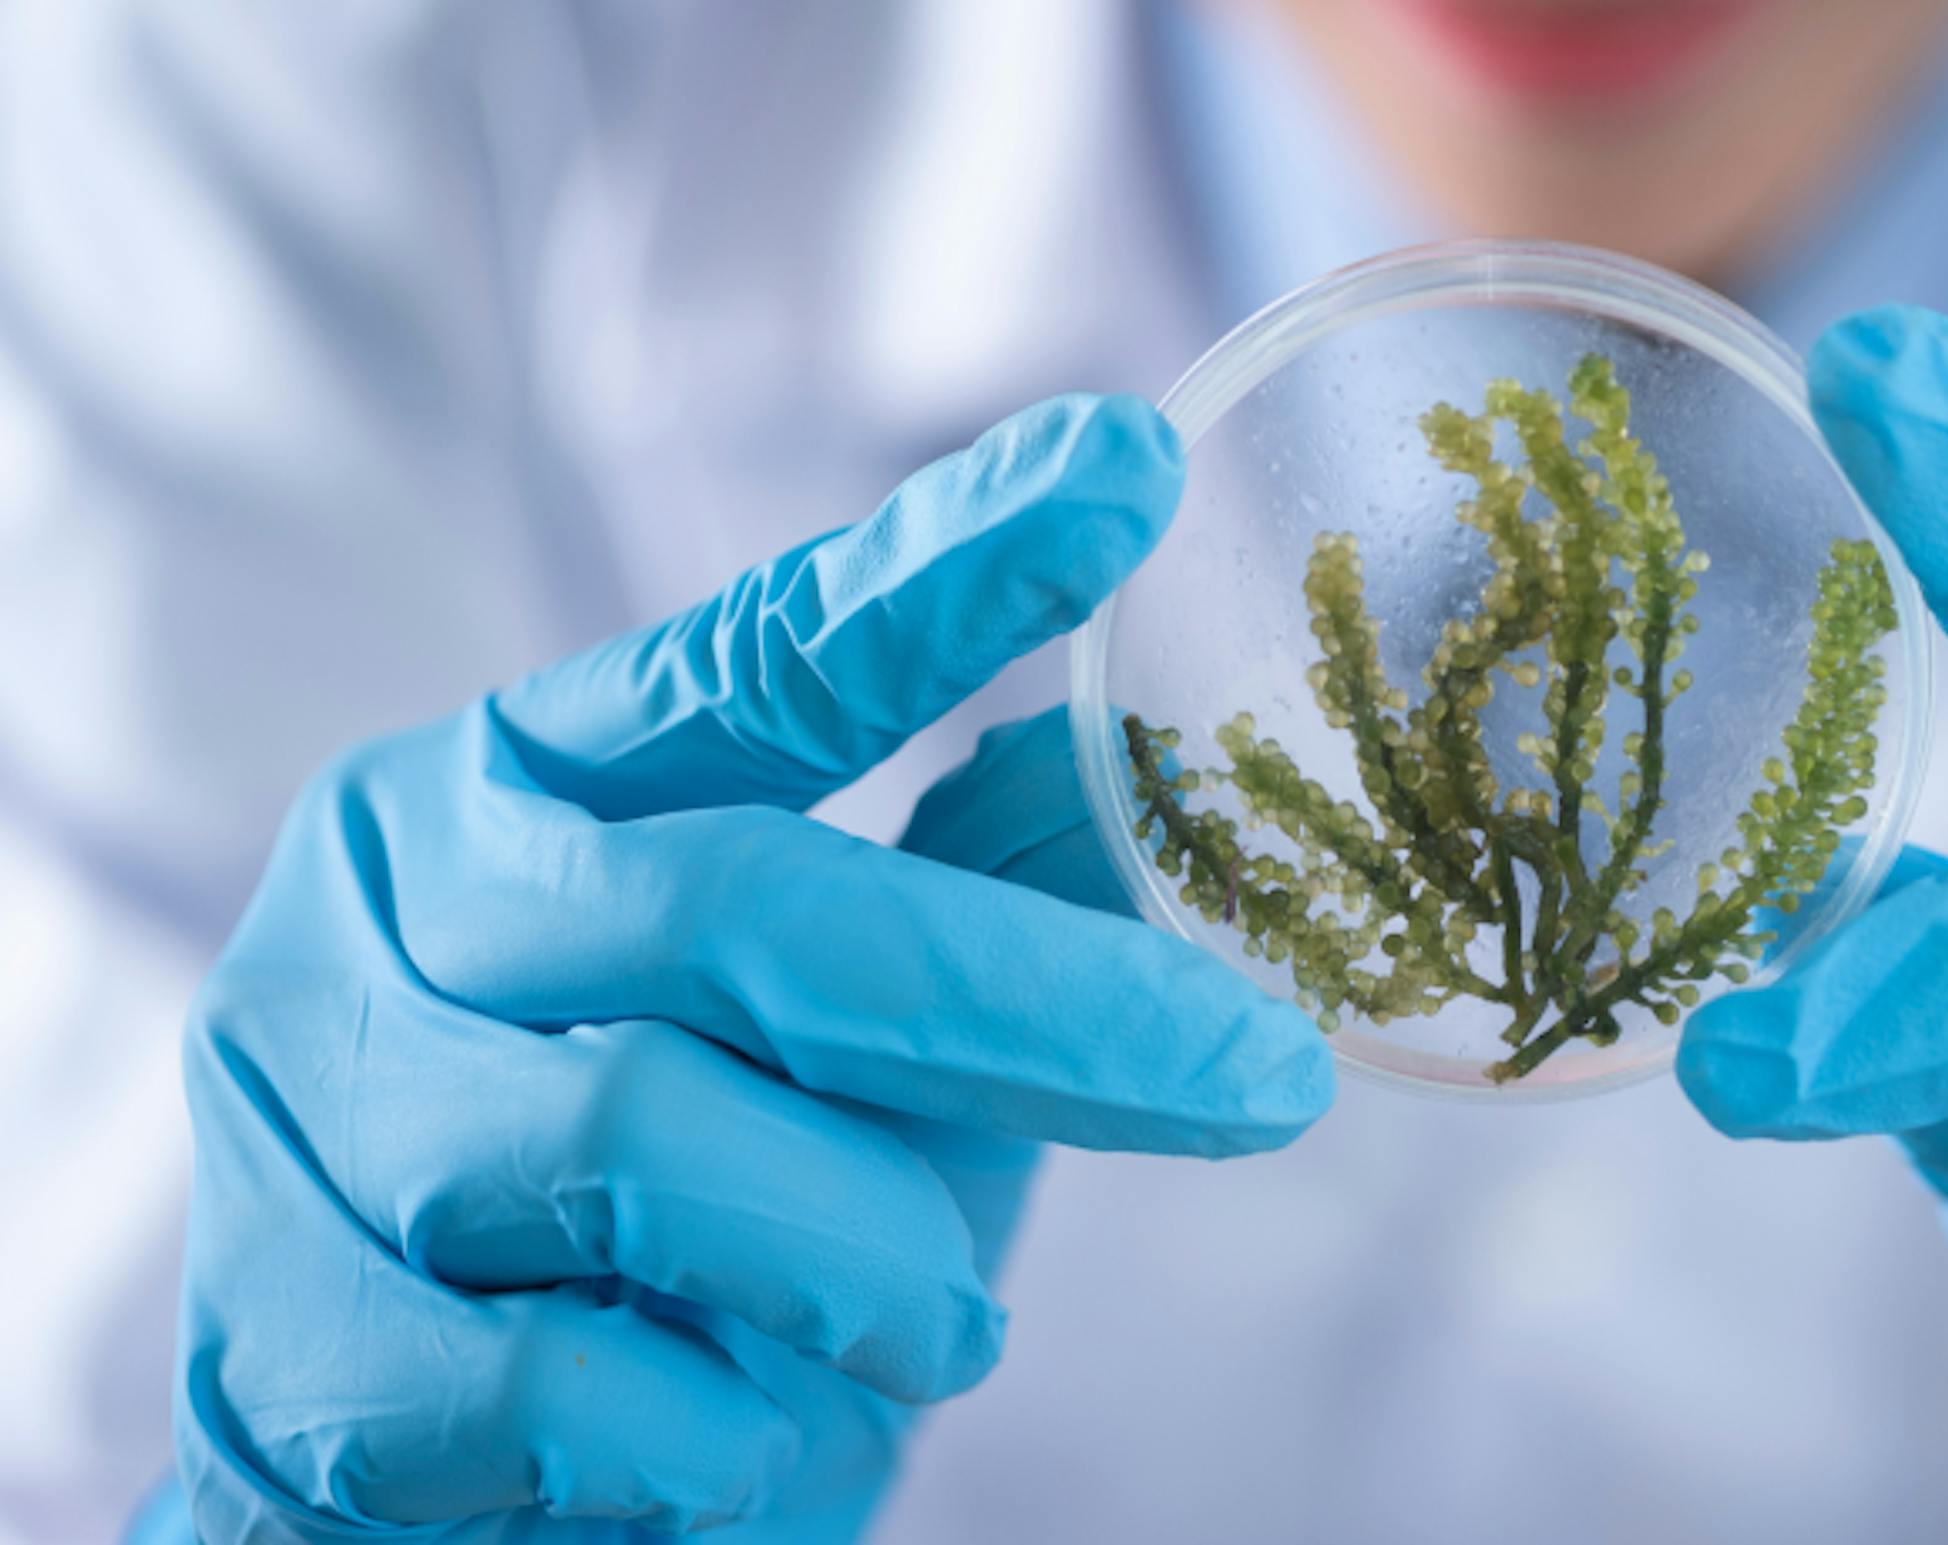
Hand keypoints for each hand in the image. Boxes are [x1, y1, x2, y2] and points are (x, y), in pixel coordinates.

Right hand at [172, 396, 1333, 1542]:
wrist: (401, 1493)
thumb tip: (1140, 753)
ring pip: (656, 1147)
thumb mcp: (829, 1048)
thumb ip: (961, 898)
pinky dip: (727, 1431)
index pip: (751, 660)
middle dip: (1038, 1005)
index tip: (1132, 468)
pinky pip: (579, 1386)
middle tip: (1263, 1078)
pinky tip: (744, 1439)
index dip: (942, 571)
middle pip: (747, 906)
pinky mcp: (288, 1350)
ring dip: (871, 1261)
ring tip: (945, 1326)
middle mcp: (390, 908)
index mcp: (520, 788)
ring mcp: (315, 1119)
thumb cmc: (655, 1233)